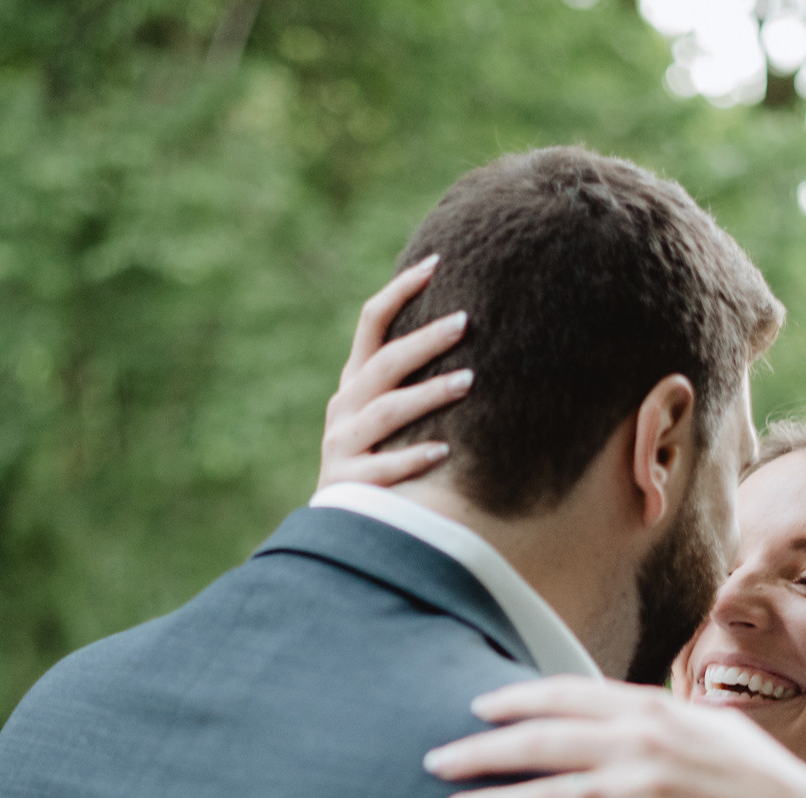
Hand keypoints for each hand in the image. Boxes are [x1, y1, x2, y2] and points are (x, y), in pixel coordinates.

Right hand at [317, 254, 473, 490]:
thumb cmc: (375, 461)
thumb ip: (408, 380)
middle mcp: (344, 408)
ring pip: (385, 412)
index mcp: (354, 384)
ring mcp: (342, 446)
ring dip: (427, 395)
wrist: (337, 525)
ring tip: (469, 381)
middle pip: (384, 364)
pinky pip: (383, 468)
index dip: (400, 291)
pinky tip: (444, 450)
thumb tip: (468, 332)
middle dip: (424, 341)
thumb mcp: (382, 416)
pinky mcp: (348, 484)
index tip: (437, 264)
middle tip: (465, 321)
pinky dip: (412, 457)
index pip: (371, 324)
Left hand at [423, 677, 805, 797]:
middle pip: (543, 743)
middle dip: (482, 751)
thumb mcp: (707, 726)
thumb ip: (656, 715)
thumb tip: (611, 705)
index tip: (477, 708)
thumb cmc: (755, 779)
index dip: (517, 700)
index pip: (568, 694)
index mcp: (653, 709)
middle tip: (435, 760)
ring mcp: (646, 794)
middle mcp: (643, 745)